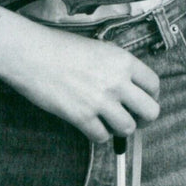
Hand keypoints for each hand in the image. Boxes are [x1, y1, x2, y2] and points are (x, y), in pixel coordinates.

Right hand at [1, 22, 160, 142]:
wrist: (31, 53)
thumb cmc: (59, 47)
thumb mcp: (97, 48)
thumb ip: (116, 66)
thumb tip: (128, 87)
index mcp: (122, 60)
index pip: (154, 85)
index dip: (150, 96)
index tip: (141, 100)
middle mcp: (117, 81)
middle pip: (151, 112)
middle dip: (143, 118)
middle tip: (131, 117)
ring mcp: (100, 100)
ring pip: (128, 128)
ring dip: (118, 128)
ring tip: (106, 120)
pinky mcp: (82, 117)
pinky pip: (102, 137)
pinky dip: (97, 134)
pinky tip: (89, 123)